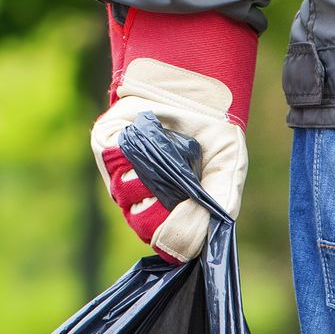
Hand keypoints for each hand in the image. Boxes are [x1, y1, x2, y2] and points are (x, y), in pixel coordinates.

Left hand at [91, 7, 258, 261]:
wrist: (193, 91)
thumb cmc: (212, 132)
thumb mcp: (228, 168)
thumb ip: (220, 203)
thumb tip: (195, 240)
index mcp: (172, 212)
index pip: (166, 242)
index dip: (176, 233)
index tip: (191, 210)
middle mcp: (143, 200)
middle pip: (141, 225)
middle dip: (161, 207)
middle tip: (179, 179)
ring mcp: (121, 176)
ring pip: (125, 196)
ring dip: (147, 177)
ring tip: (166, 153)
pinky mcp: (106, 149)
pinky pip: (113, 163)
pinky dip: (132, 152)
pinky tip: (149, 137)